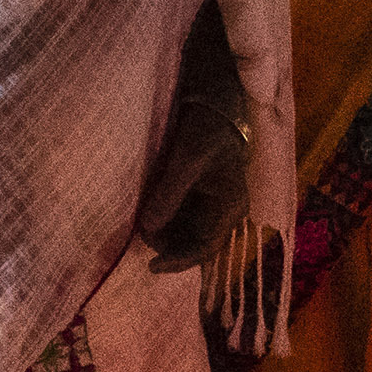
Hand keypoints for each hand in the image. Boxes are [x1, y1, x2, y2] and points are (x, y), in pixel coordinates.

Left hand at [131, 104, 251, 266]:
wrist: (219, 105)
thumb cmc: (207, 129)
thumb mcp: (186, 159)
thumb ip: (169, 194)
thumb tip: (148, 226)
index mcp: (229, 206)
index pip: (206, 247)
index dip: (179, 261)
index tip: (151, 266)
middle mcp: (227, 210)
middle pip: (198, 243)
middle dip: (170, 245)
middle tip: (142, 231)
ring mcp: (217, 203)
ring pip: (191, 232)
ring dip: (168, 233)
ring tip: (144, 221)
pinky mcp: (207, 194)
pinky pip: (188, 217)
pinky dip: (170, 219)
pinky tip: (153, 209)